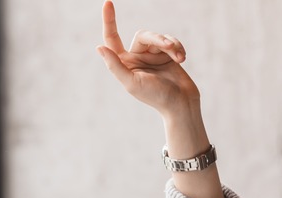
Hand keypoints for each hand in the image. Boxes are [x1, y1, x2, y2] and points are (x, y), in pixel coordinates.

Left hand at [98, 0, 199, 116]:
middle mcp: (136, 57)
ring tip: (180, 57)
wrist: (180, 104)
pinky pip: (171, 41)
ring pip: (158, 37)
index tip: (107, 2)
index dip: (109, 21)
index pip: (112, 38)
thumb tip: (99, 48)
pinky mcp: (167, 55)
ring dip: (170, 44)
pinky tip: (182, 59)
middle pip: (143, 35)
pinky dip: (177, 47)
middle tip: (169, 46)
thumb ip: (115, 66)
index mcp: (124, 63)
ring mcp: (152, 55)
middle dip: (157, 39)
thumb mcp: (132, 83)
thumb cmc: (155, 96)